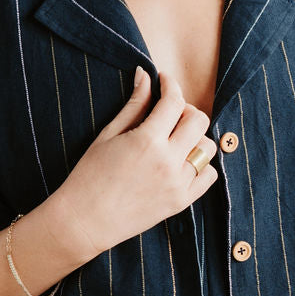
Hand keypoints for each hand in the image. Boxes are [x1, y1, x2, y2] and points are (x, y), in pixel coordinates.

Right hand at [52, 67, 217, 258]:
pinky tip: (182, 161)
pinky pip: (209, 176)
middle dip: (185, 109)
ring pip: (207, 147)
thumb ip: (134, 104)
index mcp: (147, 140)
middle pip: (199, 120)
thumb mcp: (108, 135)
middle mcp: (168, 161)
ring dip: (195, 137)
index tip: (164, 81)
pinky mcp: (182, 202)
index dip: (171, 84)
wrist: (85, 220)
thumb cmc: (89, 175)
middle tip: (169, 112)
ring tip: (175, 139)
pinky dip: (201, 164)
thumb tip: (145, 75)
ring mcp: (178, 183)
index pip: (174, 101)